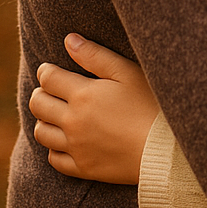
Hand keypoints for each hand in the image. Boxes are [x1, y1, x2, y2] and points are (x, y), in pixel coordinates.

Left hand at [28, 33, 160, 183]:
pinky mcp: (83, 167)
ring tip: (57, 114)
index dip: (46, 71)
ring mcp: (76, 147)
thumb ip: (96, 55)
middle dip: (41, 93)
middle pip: (38, 105)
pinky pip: (54, 158)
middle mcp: (73, 121)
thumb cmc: (153, 105)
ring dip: (44, 120)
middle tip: (51, 90)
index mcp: (83, 95)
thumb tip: (69, 40)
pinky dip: (55, 147)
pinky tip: (67, 140)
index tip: (50, 70)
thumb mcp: (129, 73)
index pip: (48, 79)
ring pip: (41, 132)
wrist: (168, 149)